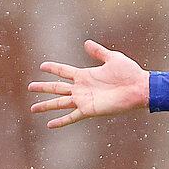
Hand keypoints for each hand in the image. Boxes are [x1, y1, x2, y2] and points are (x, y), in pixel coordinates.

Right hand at [28, 40, 150, 127]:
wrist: (138, 88)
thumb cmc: (129, 72)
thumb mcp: (112, 58)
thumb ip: (98, 52)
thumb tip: (86, 43)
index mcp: (85, 75)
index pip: (64, 71)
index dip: (53, 68)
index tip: (41, 66)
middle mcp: (81, 88)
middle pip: (57, 88)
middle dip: (43, 87)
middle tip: (30, 87)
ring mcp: (84, 100)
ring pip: (60, 103)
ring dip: (46, 105)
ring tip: (32, 108)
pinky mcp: (88, 110)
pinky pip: (71, 117)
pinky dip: (60, 121)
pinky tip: (49, 125)